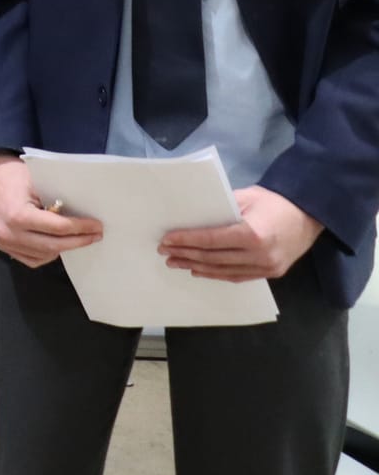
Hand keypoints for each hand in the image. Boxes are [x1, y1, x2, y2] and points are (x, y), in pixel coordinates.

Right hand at [0, 152, 103, 267]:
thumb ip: (56, 202)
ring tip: (77, 237)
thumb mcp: (38, 182)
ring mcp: (4, 243)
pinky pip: (32, 259)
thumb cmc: (15, 175)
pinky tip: (56, 243)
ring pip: (44, 255)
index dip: (81, 228)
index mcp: (18, 216)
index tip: (97, 226)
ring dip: (63, 247)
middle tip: (95, 235)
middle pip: (54, 246)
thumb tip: (83, 216)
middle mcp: (9, 234)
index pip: (58, 228)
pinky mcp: (3, 247)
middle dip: (78, 241)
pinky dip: (48, 254)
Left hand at [160, 186, 323, 281]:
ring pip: (223, 271)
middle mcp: (259, 255)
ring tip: (177, 262)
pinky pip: (237, 276)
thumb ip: (220, 209)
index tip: (166, 240)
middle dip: (186, 255)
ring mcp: (267, 267)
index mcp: (252, 233)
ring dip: (197, 267)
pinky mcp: (271, 273)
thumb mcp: (246, 197)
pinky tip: (200, 271)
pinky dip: (216, 274)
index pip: (210, 240)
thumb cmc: (275, 201)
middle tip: (165, 252)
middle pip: (214, 258)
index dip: (186, 241)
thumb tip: (192, 217)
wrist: (310, 215)